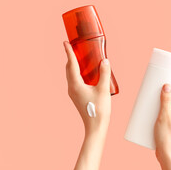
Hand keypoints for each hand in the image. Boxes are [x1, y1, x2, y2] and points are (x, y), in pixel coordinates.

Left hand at [62, 41, 111, 169]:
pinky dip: (77, 73)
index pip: (71, 64)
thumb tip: (105, 61)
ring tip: (80, 58)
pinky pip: (74, 81)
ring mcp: (73, 93)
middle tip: (74, 48)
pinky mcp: (77, 97)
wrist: (95, 127)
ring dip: (74, 65)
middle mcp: (71, 88)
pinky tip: (86, 73)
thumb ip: (105, 74)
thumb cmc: (98, 110)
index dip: (69, 52)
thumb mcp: (104, 89)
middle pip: (68, 69)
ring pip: (71, 75)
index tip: (65, 43)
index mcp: (75, 85)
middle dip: (71, 57)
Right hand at [154, 61, 170, 162]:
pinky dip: (161, 100)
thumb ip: (165, 101)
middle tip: (170, 69)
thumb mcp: (163, 117)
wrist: (168, 156)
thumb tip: (167, 85)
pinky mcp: (169, 120)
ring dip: (167, 90)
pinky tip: (153, 101)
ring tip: (158, 82)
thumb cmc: (167, 139)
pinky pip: (166, 106)